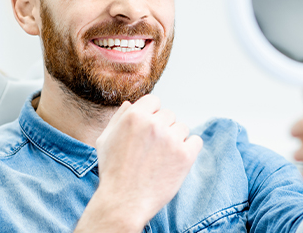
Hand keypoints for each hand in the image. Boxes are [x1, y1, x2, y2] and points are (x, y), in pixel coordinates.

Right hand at [77, 95, 202, 231]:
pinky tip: (176, 160)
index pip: (154, 101)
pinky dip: (189, 149)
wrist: (124, 202)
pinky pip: (196, 141)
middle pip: (169, 114)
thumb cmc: (113, 172)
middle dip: (163, 128)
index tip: (149, 129)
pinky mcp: (185, 155)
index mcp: (134, 116)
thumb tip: (131, 104)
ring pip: (182, 127)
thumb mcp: (105, 140)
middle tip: (153, 148)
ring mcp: (171, 139)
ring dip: (176, 139)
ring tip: (162, 157)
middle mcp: (154, 124)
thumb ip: (118, 118)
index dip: (152, 114)